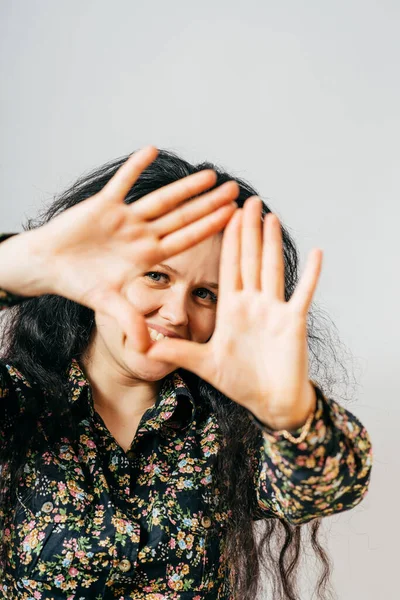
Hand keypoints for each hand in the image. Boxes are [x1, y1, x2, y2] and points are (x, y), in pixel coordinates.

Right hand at [35, 146, 239, 351]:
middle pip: (182, 216)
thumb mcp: (108, 304)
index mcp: (147, 255)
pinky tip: (152, 150)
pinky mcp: (103, 205)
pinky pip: (122, 183)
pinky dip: (135, 167)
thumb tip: (148, 350)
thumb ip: (130, 322)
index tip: (234, 218)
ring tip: (210, 173)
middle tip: (235, 189)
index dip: (209, 228)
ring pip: (160, 198)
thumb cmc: (79, 284)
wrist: (50, 267)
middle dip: (208, 203)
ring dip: (184, 187)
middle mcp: (141, 234)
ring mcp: (124, 218)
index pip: (186, 239)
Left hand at [146, 197, 322, 426]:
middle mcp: (253, 303)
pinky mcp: (293, 321)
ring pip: (272, 268)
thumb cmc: (240, 381)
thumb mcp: (203, 364)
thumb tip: (144, 345)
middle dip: (247, 229)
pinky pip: (303, 293)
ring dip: (271, 242)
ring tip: (270, 215)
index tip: (224, 214)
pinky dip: (311, 274)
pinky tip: (317, 252)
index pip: (228, 266)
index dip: (226, 240)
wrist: (269, 402)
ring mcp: (274, 309)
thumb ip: (177, 351)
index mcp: (231, 308)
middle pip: (249, 258)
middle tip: (248, 199)